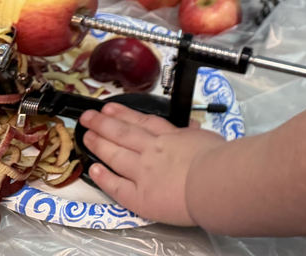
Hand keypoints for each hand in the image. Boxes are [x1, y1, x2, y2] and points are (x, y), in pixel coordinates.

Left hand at [80, 102, 225, 225]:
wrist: (215, 181)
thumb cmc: (219, 160)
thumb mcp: (209, 138)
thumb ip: (194, 135)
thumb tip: (192, 129)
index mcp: (170, 137)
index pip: (143, 122)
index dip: (124, 114)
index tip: (110, 109)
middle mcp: (152, 151)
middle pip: (123, 133)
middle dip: (103, 124)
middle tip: (88, 117)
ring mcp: (143, 172)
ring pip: (115, 155)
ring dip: (99, 144)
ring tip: (86, 137)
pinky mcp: (139, 196)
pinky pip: (116, 185)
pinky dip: (103, 177)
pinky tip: (94, 170)